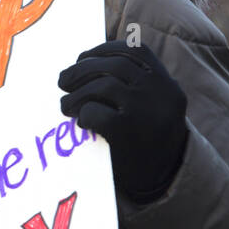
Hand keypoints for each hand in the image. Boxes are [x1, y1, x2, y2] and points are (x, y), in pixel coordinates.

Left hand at [58, 40, 188, 202]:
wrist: (164, 179)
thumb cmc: (149, 139)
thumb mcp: (154, 106)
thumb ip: (133, 84)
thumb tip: (86, 63)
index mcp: (165, 82)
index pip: (133, 51)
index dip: (103, 50)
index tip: (82, 57)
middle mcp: (159, 91)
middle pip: (113, 65)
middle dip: (81, 69)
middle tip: (62, 81)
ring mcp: (144, 110)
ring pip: (101, 85)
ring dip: (76, 94)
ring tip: (65, 105)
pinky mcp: (127, 132)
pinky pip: (95, 113)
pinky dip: (83, 114)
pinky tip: (82, 122)